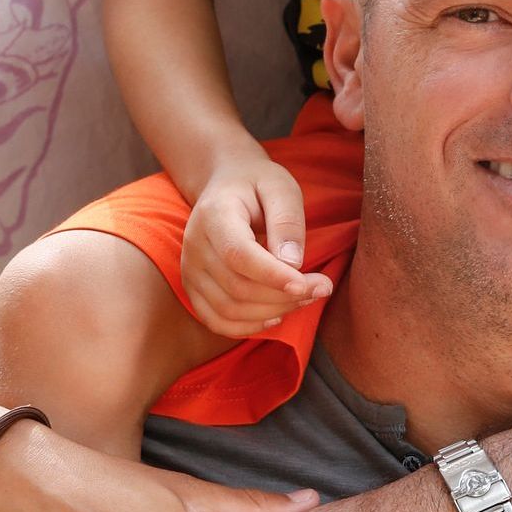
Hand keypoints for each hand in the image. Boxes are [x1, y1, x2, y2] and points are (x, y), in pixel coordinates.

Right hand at [181, 158, 333, 337]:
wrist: (225, 186)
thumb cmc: (257, 184)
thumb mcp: (280, 187)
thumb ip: (287, 221)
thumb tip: (292, 264)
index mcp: (214, 214)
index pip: (239, 255)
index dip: (274, 276)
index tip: (310, 285)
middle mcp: (194, 245)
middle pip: (237, 287)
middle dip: (284, 296)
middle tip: (322, 288)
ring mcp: (189, 269)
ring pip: (229, 309)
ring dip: (272, 312)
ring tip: (304, 298)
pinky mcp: (192, 287)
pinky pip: (216, 320)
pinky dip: (247, 327)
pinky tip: (275, 316)